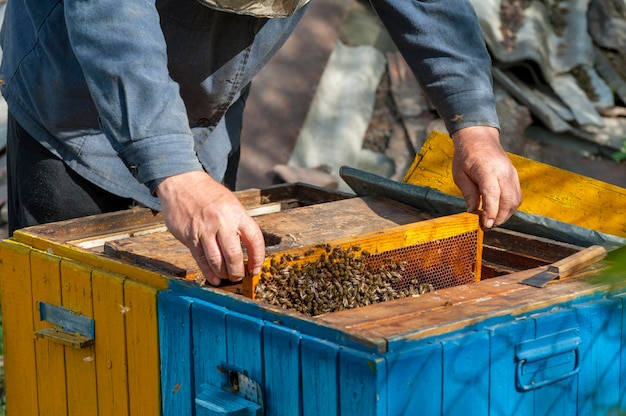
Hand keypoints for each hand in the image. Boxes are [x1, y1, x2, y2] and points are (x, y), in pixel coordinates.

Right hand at [156, 171, 264, 285]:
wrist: (183, 183)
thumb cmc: (210, 196)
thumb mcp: (231, 204)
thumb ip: (240, 225)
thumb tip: (249, 250)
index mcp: (237, 214)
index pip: (255, 239)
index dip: (258, 257)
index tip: (256, 268)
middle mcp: (222, 222)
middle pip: (234, 255)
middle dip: (238, 271)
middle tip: (239, 276)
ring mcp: (204, 230)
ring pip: (216, 261)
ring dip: (223, 273)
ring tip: (227, 277)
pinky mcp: (190, 237)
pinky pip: (201, 259)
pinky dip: (208, 272)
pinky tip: (213, 278)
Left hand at [451, 126, 521, 228]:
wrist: (479, 137)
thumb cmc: (466, 155)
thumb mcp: (460, 175)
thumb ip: (468, 194)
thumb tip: (473, 213)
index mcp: (487, 169)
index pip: (492, 195)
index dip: (490, 212)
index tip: (485, 224)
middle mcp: (503, 172)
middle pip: (508, 200)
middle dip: (499, 217)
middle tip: (487, 225)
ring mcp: (512, 173)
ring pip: (515, 200)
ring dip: (506, 214)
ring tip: (492, 220)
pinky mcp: (515, 176)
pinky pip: (517, 196)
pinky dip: (510, 207)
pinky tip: (499, 211)